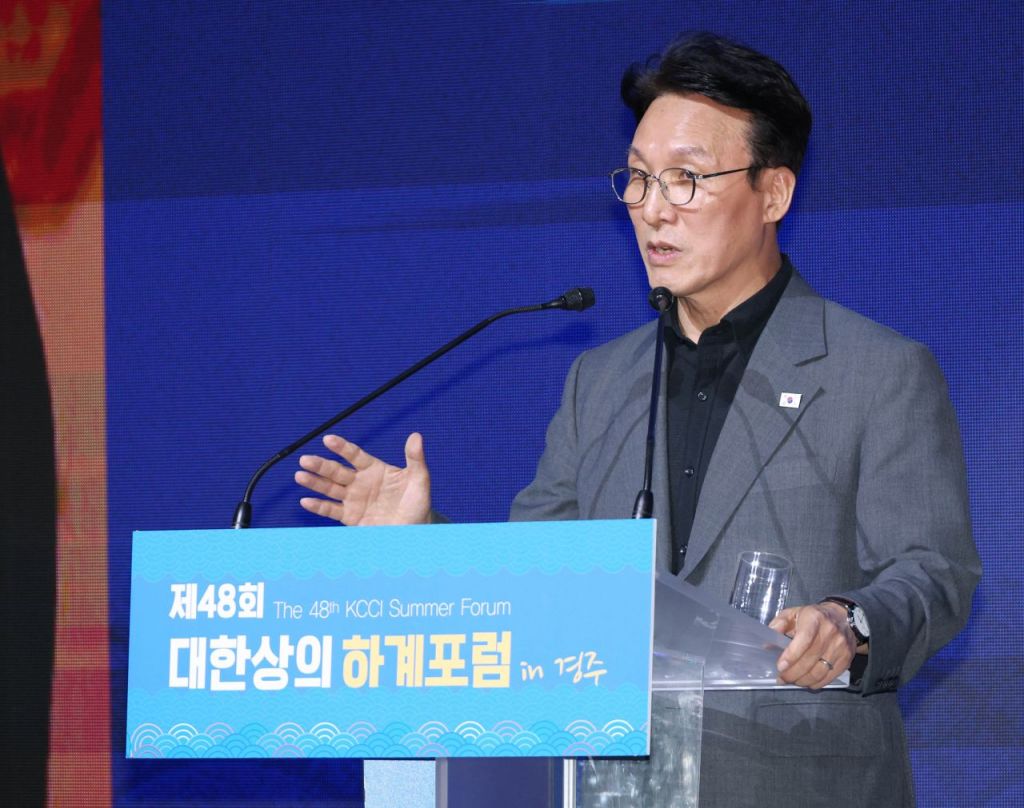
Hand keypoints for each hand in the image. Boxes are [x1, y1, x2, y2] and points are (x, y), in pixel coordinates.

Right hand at [295, 432, 431, 525]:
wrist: (415, 530)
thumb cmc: (418, 503)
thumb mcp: (420, 480)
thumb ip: (415, 459)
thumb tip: (416, 436)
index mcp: (375, 469)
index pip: (355, 455)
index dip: (342, 447)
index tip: (328, 440)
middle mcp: (361, 482)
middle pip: (337, 471)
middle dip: (321, 465)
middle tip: (306, 460)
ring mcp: (354, 499)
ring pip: (330, 489)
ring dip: (315, 482)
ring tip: (300, 476)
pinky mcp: (351, 517)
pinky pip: (331, 510)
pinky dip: (319, 506)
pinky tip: (306, 501)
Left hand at [769, 602, 856, 688]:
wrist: (842, 617)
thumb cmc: (812, 616)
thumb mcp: (792, 613)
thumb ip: (778, 625)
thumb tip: (767, 644)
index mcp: (814, 618)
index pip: (804, 639)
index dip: (792, 655)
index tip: (780, 666)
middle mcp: (830, 633)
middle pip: (810, 659)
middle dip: (792, 673)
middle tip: (781, 678)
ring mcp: (840, 647)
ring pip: (819, 672)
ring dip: (802, 680)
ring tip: (792, 680)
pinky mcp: (846, 659)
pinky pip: (829, 678)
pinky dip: (815, 683)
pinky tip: (806, 681)